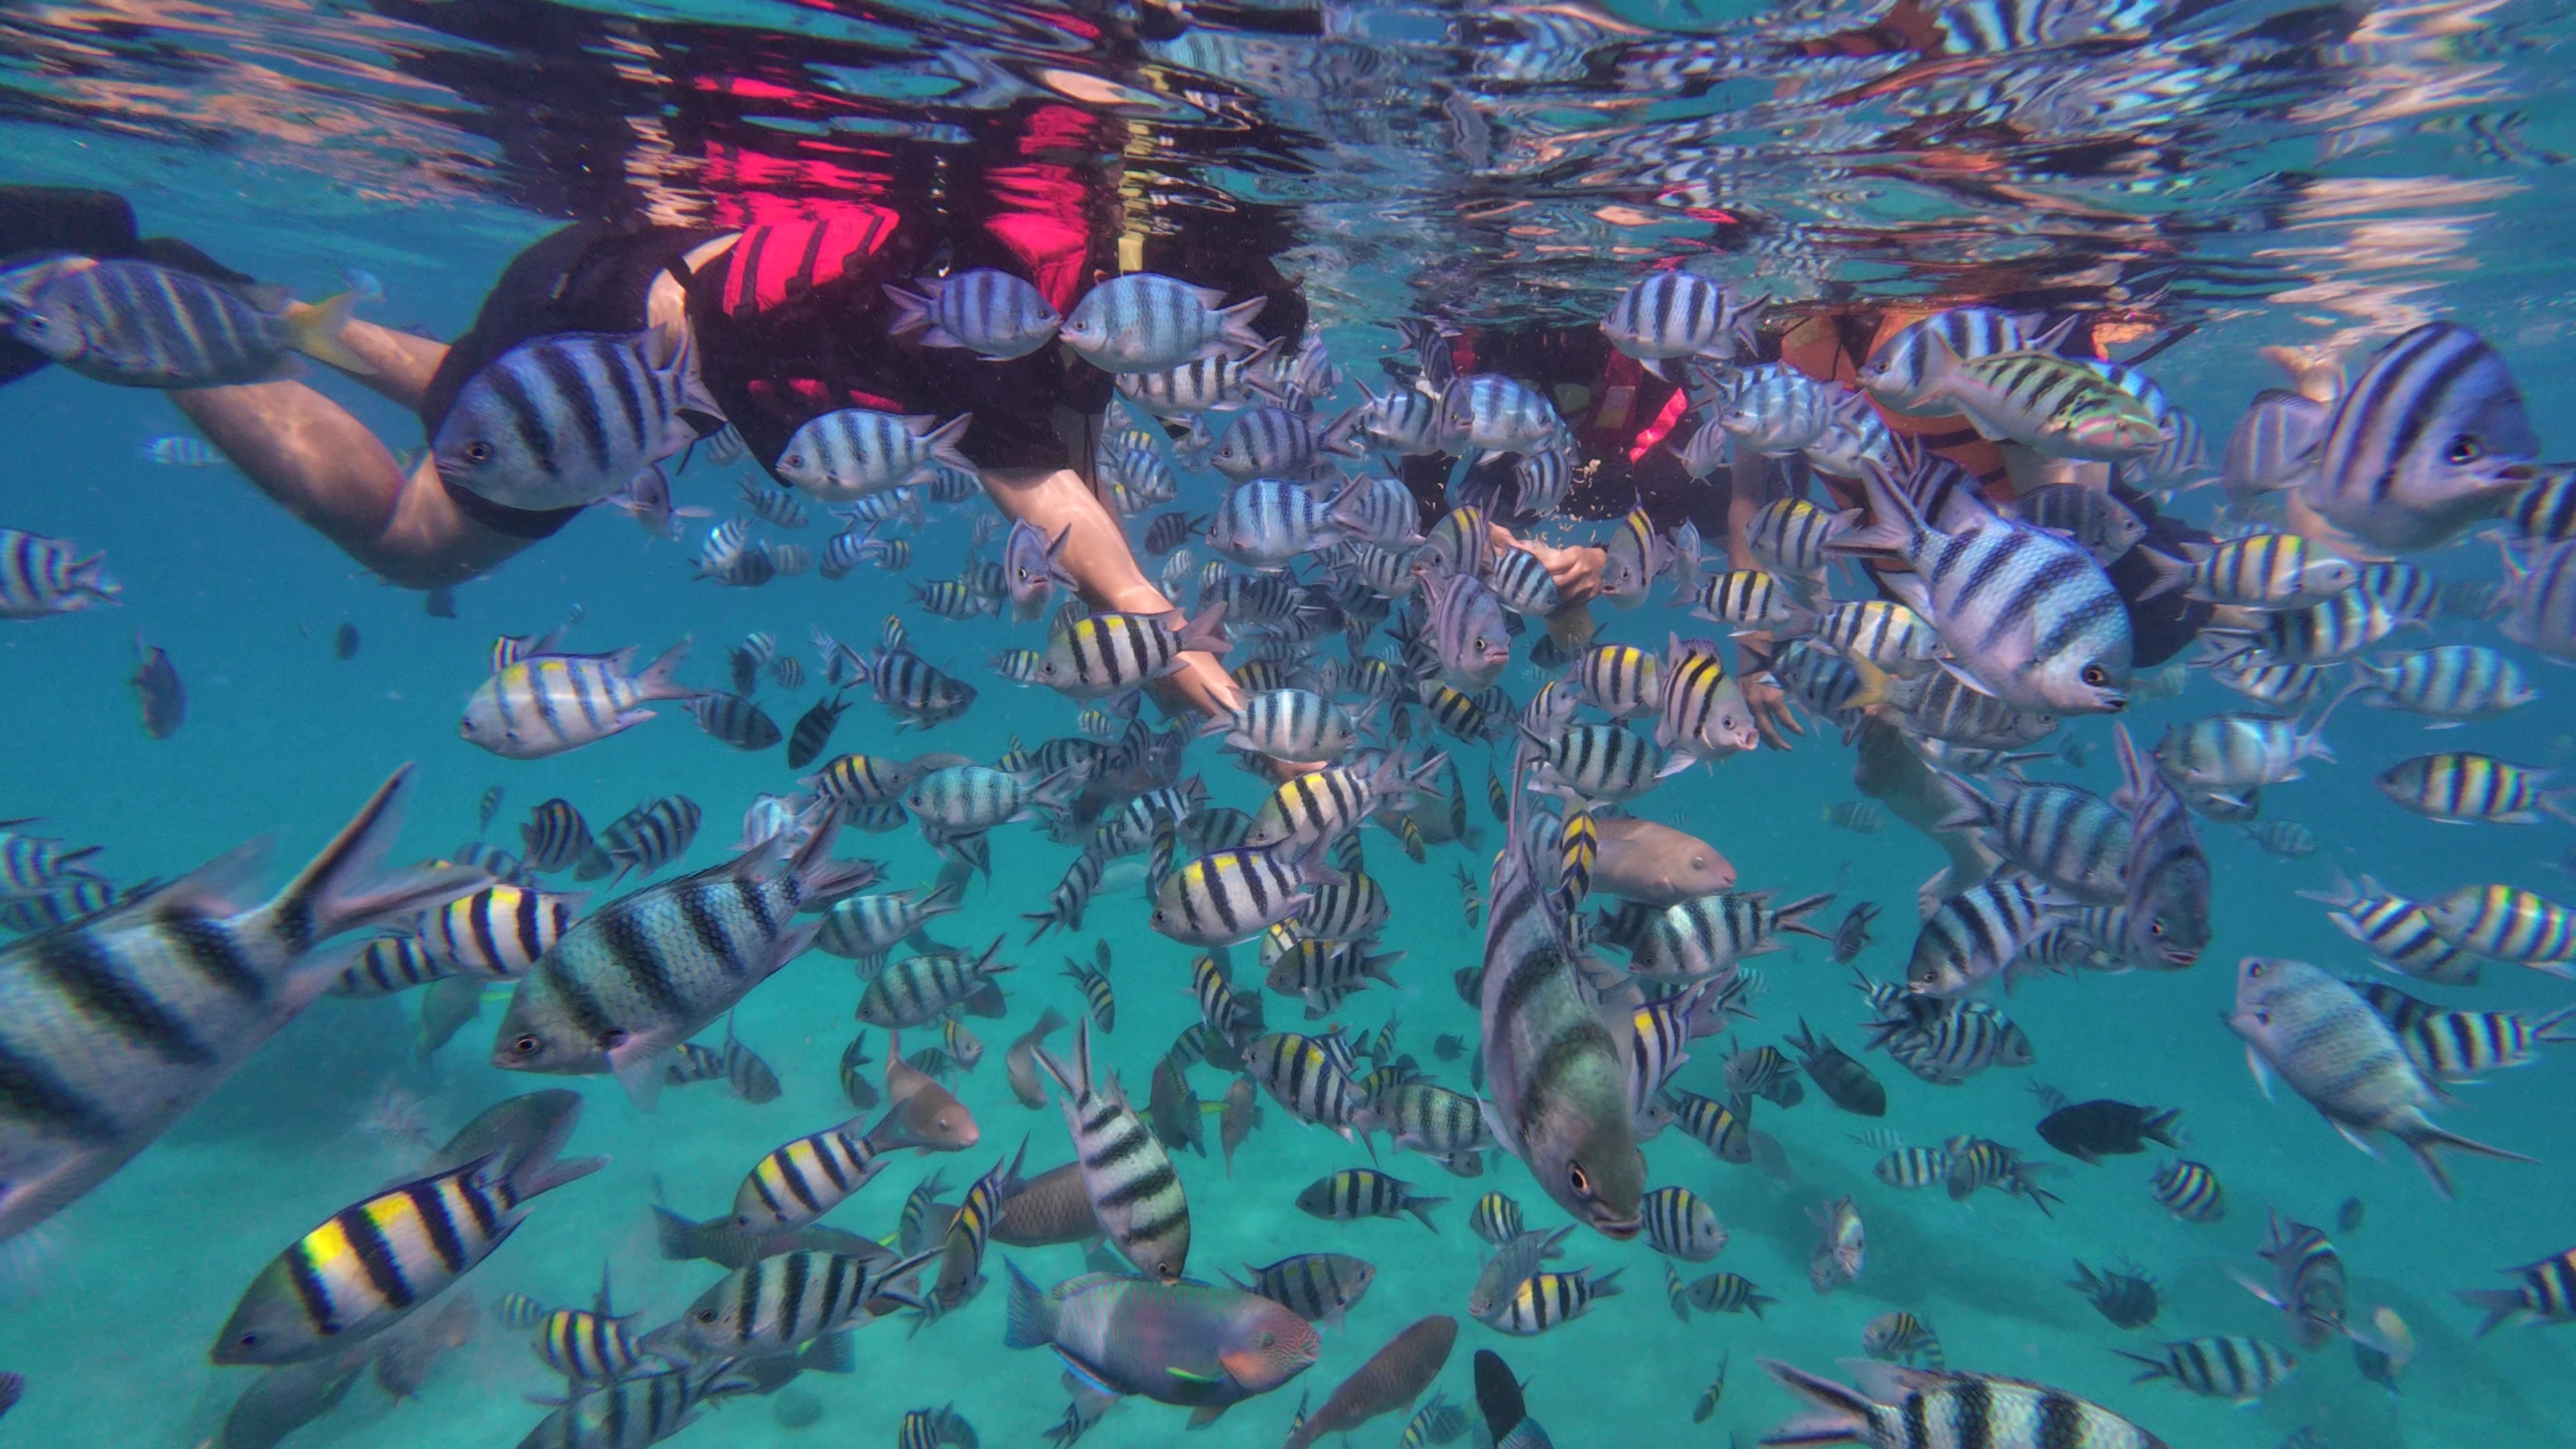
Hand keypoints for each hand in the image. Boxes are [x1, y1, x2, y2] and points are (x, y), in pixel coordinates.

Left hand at [1504, 533, 1606, 609]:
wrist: (1606, 566)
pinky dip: (1557, 607)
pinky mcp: (1589, 597)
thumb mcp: (1569, 551)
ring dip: (1547, 599)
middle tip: (1524, 591)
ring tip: (1532, 602)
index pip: (1554, 564)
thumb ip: (1547, 554)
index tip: (1525, 572)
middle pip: (1557, 582)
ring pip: (1563, 596)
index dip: (1540, 569)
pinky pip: (1569, 604)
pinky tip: (1546, 609)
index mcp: (1576, 555)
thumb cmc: (1581, 556)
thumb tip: (1518, 548)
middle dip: (1541, 587)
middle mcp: (1582, 570)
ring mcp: (1587, 585)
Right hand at [1730, 631, 1804, 751]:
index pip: (1784, 720)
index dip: (1794, 729)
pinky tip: (1758, 730)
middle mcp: (1756, 703)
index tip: (1802, 734)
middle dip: (1777, 741)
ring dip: (1763, 737)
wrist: (1751, 642)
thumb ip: (1798, 693)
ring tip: (1774, 745)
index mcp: (1771, 696)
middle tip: (1787, 748)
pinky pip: (1746, 716)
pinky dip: (1753, 725)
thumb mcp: (1790, 674)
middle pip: (1766, 729)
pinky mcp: (1737, 697)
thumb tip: (1808, 710)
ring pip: (1753, 725)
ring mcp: (1744, 701)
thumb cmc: (1775, 654)